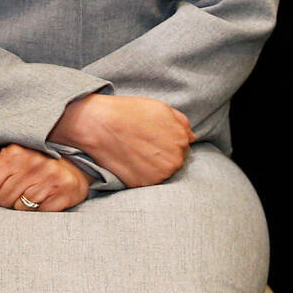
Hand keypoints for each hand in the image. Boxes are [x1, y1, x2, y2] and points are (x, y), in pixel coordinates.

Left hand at [0, 144, 89, 212]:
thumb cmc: (30, 165)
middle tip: (21, 188)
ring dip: (23, 206)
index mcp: (13, 153)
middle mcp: (31, 163)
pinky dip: (38, 211)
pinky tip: (44, 198)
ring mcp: (48, 177)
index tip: (2, 184)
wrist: (72, 165)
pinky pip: (38, 214)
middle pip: (2, 199)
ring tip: (33, 192)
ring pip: (19, 209)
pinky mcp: (63, 192)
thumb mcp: (2, 164)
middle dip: (8, 198)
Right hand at [48, 93, 192, 187]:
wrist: (99, 124)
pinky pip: (147, 182)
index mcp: (182, 140)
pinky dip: (140, 174)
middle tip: (143, 145)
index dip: (168, 142)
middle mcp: (175, 160)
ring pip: (162, 174)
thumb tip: (192, 137)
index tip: (153, 138)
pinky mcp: (142, 184)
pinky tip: (129, 161)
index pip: (184, 147)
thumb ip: (181, 123)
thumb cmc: (128, 113)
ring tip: (135, 152)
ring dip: (153, 167)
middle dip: (163, 155)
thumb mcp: (160, 108)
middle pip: (175, 162)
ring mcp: (159, 175)